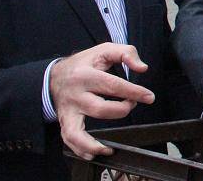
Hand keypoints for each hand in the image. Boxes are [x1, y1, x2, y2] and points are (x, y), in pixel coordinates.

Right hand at [49, 42, 155, 159]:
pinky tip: (94, 154)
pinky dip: (80, 149)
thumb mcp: (105, 49)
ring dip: (95, 142)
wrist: (54, 75)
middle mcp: (75, 94)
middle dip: (122, 109)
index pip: (112, 85)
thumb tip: (142, 68)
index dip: (134, 92)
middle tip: (132, 103)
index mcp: (85, 74)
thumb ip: (127, 53)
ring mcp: (68, 110)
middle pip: (100, 109)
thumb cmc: (85, 63)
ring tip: (110, 146)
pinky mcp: (65, 121)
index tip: (149, 97)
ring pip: (78, 131)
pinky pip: (69, 139)